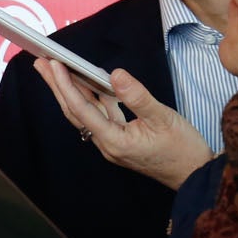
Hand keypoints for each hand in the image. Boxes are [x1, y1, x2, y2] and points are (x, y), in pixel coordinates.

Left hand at [35, 59, 212, 190]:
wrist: (196, 175)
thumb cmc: (183, 150)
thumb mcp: (163, 118)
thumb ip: (137, 97)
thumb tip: (116, 74)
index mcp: (114, 141)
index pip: (82, 109)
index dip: (66, 85)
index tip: (54, 64)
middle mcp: (107, 144)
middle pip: (75, 111)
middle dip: (57, 86)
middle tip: (40, 63)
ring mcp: (113, 142)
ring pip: (85, 113)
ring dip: (72, 91)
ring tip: (56, 69)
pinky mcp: (121, 139)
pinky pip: (101, 116)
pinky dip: (93, 98)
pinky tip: (91, 82)